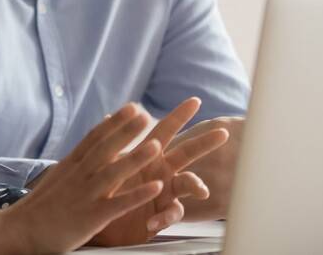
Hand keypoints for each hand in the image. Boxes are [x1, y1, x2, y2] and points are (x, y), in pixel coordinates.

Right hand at [0, 103, 167, 254]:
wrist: (19, 230)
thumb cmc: (39, 206)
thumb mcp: (57, 177)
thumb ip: (75, 162)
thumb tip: (84, 148)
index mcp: (70, 165)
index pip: (94, 138)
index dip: (115, 122)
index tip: (132, 107)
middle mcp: (78, 175)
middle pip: (105, 148)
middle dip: (126, 131)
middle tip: (146, 113)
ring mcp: (84, 195)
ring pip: (113, 173)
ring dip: (136, 158)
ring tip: (157, 145)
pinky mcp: (90, 217)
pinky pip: (118, 204)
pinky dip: (137, 195)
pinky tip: (155, 187)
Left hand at [90, 98, 229, 245]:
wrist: (99, 221)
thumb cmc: (107, 190)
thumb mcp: (107, 165)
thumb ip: (113, 144)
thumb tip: (109, 116)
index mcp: (147, 155)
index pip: (165, 131)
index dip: (179, 116)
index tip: (195, 100)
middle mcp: (160, 171)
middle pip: (186, 153)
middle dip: (204, 143)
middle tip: (223, 133)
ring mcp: (165, 192)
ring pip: (189, 184)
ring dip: (195, 184)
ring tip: (200, 190)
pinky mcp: (162, 215)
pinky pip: (171, 213)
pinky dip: (164, 217)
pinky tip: (152, 222)